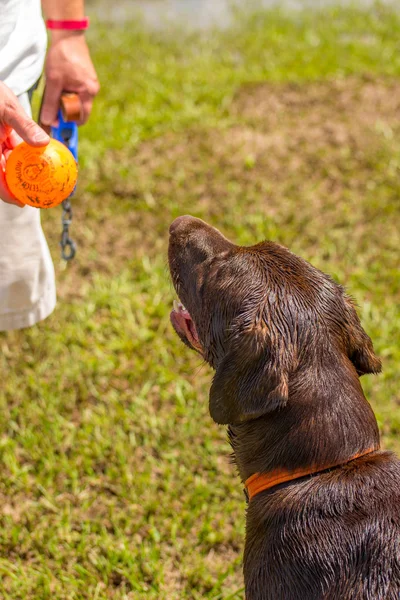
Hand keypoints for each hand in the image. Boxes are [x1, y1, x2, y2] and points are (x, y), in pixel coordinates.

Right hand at [0, 81, 49, 205]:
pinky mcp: (3, 141)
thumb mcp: (8, 108)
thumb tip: (44, 142)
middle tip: (36, 198)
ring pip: (10, 167)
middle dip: (17, 189)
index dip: (6, 194)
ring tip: (44, 185)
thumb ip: (24, 126)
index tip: (21, 203)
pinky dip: (28, 159)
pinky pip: (16, 153)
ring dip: (25, 176)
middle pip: (2, 177)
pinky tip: (43, 162)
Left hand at [40, 32, 99, 126]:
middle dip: (66, 110)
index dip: (69, 121)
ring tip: (55, 89)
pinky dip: (67, 93)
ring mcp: (90, 84)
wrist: (68, 36)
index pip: (82, 117)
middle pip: (79, 110)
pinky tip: (59, 84)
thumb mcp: (53, 81)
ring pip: (77, 101)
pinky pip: (77, 92)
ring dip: (65, 100)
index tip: (56, 120)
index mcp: (89, 92)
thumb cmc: (62, 56)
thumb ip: (51, 103)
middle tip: (53, 103)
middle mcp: (93, 90)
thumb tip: (48, 121)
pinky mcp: (86, 79)